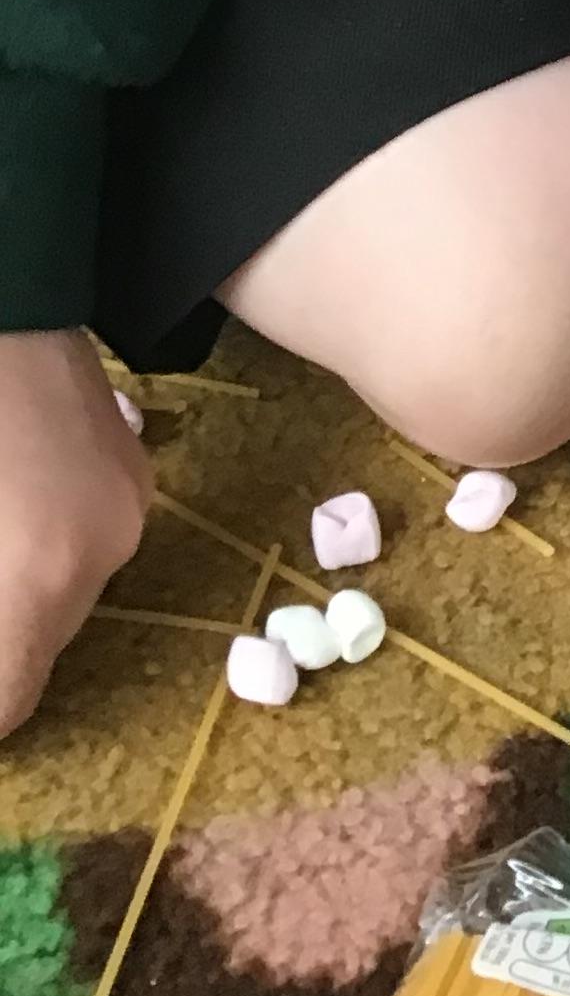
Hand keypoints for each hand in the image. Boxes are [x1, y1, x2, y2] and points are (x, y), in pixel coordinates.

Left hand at [0, 332, 153, 740]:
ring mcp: (127, 503)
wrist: (1, 290)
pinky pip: (81, 536)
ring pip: (59, 590)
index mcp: (33, 578)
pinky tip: (1, 496)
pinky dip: (35, 539)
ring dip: (10, 586)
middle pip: (33, 648)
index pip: (7, 705)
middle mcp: (100, 553)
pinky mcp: (131, 465)